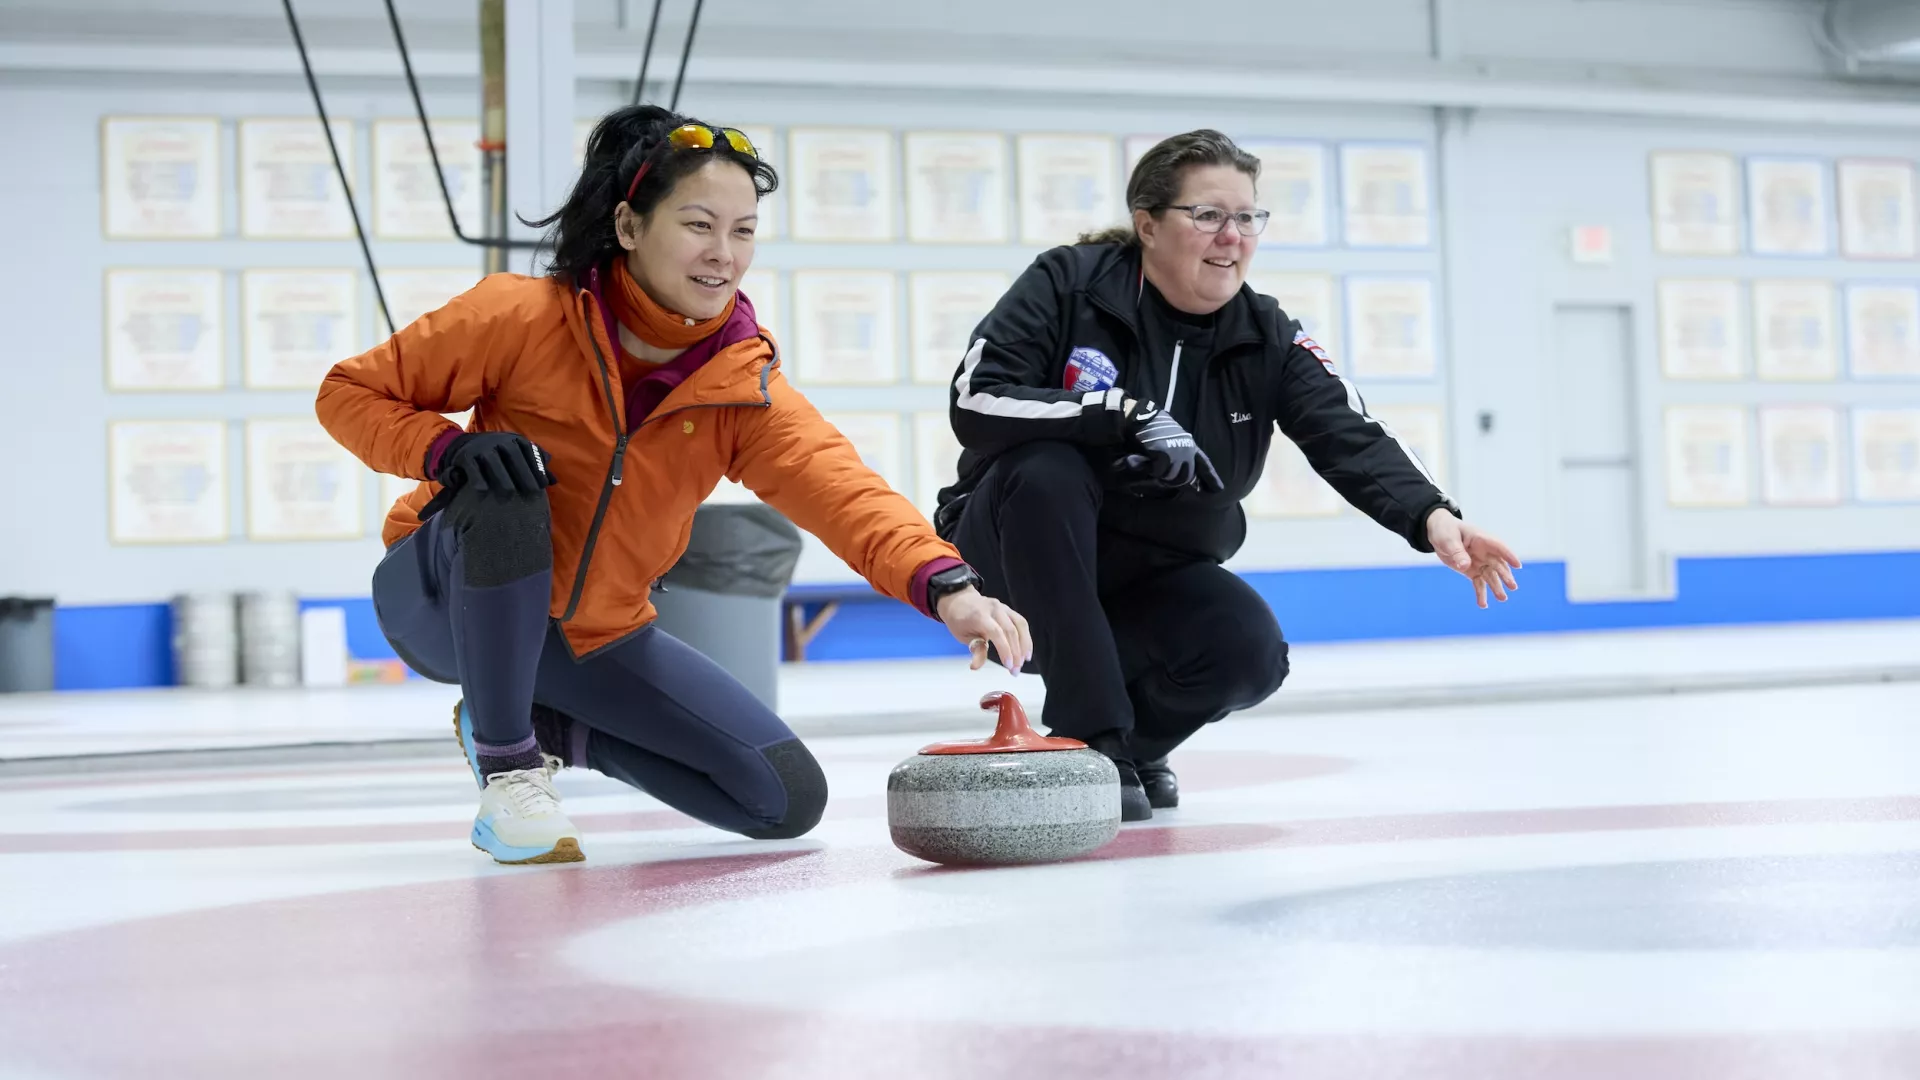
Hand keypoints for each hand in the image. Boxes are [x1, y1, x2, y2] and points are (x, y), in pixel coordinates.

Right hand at [435, 432, 554, 494]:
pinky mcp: (466, 456)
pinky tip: (483, 490)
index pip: (529, 452)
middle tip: (531, 491)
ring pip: (493, 461)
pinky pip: (472, 467)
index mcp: (515, 440)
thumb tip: (554, 481)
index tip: (543, 485)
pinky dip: (477, 477)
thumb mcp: (518, 455)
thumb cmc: (500, 455)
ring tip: (509, 492)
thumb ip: (536, 466)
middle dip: (523, 473)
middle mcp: (499, 440)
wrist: (466, 445)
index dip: (537, 468)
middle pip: (513, 455)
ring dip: (502, 476)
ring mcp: (482, 447)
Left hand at [937, 587, 1032, 674]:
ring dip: (1024, 645)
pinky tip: (1026, 652)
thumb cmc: (959, 620)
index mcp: (979, 615)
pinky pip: (1021, 623)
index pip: (996, 632)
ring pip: (1020, 625)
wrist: (959, 600)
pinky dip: (1026, 638)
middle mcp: (994, 608)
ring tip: (1023, 662)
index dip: (1005, 649)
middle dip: (1016, 653)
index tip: (1008, 665)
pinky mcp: (1009, 610)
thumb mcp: (962, 636)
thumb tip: (976, 666)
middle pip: (1010, 630)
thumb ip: (975, 649)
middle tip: (1015, 671)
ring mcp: (1003, 607)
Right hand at [1125, 401, 1222, 491]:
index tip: (1219, 489)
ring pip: (1171, 477)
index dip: (1211, 478)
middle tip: (1160, 475)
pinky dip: (1150, 468)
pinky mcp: (1165, 454)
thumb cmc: (1154, 429)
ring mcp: (1177, 452)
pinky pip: (1158, 472)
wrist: (1142, 416)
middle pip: (1185, 477)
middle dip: (1173, 480)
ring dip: (1160, 474)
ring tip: (1152, 462)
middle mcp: (1188, 449)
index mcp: (1191, 445)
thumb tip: (1179, 477)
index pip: (1204, 465)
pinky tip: (1146, 458)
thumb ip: (1177, 456)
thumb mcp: (1171, 441)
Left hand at [1426, 509, 1521, 608]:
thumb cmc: (1446, 531)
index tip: (1518, 565)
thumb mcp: (1448, 540)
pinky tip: (1483, 605)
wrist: (1439, 533)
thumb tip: (1466, 566)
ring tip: (1503, 599)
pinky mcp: (1472, 571)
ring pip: (1491, 576)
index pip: (1498, 547)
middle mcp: (1485, 552)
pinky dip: (1481, 594)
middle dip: (1505, 575)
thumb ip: (1457, 552)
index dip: (1508, 555)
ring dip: (1496, 587)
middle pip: (1498, 564)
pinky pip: (1479, 583)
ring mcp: (1480, 562)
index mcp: (1481, 539)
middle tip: (1513, 587)